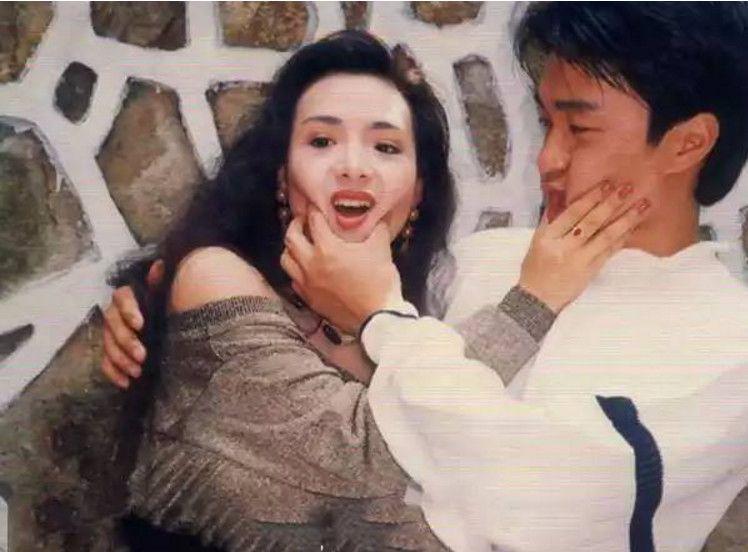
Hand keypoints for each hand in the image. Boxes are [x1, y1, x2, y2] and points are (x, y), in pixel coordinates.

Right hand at [100, 260, 162, 387]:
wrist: (165, 325)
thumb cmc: (163, 307)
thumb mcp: (163, 295)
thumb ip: (159, 283)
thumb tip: (160, 264)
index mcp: (127, 298)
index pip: (121, 298)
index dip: (129, 311)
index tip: (141, 325)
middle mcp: (114, 314)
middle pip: (113, 325)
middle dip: (126, 342)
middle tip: (142, 356)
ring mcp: (110, 334)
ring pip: (108, 345)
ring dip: (121, 360)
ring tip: (137, 372)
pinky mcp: (111, 352)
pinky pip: (105, 362)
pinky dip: (113, 373)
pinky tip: (125, 383)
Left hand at [280, 209, 398, 334]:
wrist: (377, 317)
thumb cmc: (379, 281)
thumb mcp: (381, 249)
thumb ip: (376, 229)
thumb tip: (377, 218)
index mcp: (327, 248)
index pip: (313, 221)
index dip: (314, 209)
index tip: (316, 205)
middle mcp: (311, 264)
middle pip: (291, 238)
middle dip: (296, 225)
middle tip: (304, 221)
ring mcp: (307, 283)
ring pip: (286, 260)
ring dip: (291, 248)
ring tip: (301, 245)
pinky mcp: (309, 299)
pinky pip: (294, 280)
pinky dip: (297, 271)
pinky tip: (306, 269)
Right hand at [519, 180, 649, 312]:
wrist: (538, 298)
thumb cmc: (535, 266)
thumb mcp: (538, 239)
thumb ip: (551, 217)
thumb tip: (563, 193)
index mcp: (549, 237)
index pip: (572, 214)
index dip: (590, 198)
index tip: (605, 184)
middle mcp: (565, 248)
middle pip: (591, 222)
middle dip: (611, 204)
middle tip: (628, 188)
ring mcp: (581, 260)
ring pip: (606, 236)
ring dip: (626, 220)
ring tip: (643, 205)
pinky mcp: (592, 270)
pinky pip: (610, 250)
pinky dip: (623, 237)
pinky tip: (634, 226)